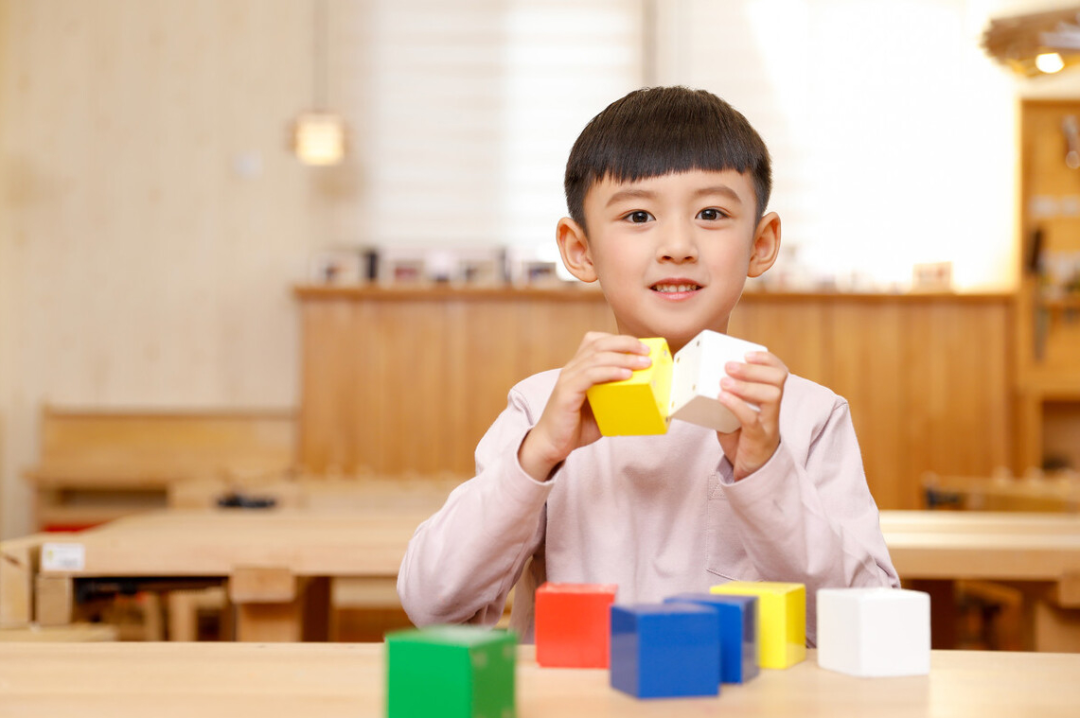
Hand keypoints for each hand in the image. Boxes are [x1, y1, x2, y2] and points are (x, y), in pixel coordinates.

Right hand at [518, 332, 651, 480]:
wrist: (551, 444)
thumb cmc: (576, 426)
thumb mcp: (601, 406)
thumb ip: (615, 395)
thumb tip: (645, 392)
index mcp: (578, 368)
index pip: (595, 340)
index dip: (619, 339)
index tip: (641, 346)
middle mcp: (571, 369)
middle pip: (598, 343)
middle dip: (626, 344)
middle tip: (646, 352)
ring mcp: (568, 379)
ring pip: (597, 357)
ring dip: (624, 358)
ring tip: (643, 364)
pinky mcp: (567, 392)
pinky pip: (590, 375)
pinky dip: (610, 372)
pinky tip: (626, 375)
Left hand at [715, 351, 787, 480]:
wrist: (751, 471)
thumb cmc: (741, 439)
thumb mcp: (732, 414)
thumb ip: (724, 399)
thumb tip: (700, 381)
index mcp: (768, 399)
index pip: (779, 372)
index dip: (767, 359)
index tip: (747, 353)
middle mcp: (773, 409)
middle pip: (778, 380)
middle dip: (753, 369)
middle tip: (729, 366)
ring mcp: (768, 423)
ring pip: (772, 396)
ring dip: (746, 385)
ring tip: (724, 381)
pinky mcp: (759, 438)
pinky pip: (752, 418)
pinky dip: (737, 405)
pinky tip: (722, 398)